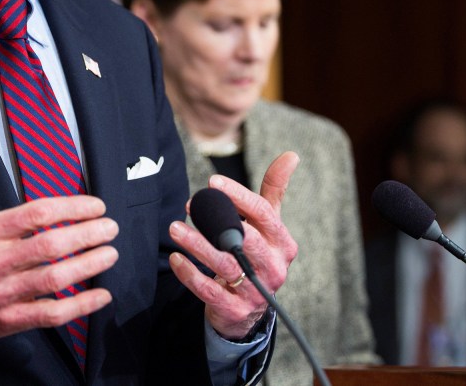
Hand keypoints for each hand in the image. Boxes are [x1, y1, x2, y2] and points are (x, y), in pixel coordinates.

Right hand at [0, 132, 118, 344]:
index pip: (37, 214)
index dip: (72, 208)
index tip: (95, 206)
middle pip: (51, 246)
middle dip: (87, 235)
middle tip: (110, 227)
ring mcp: (3, 294)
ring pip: (55, 280)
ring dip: (88, 266)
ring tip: (110, 253)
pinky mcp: (9, 320)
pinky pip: (51, 315)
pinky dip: (80, 307)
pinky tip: (101, 296)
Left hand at [168, 151, 299, 339]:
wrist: (250, 309)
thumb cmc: (257, 254)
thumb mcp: (269, 225)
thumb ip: (274, 190)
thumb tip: (291, 155)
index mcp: (284, 243)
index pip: (263, 214)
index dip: (239, 196)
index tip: (213, 182)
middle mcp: (274, 268)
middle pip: (246, 240)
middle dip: (217, 221)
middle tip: (190, 205)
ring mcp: (256, 292)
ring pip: (226, 265)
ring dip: (197, 245)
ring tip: (174, 228)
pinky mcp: (235, 310)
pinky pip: (210, 291)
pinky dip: (190, 274)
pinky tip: (176, 258)